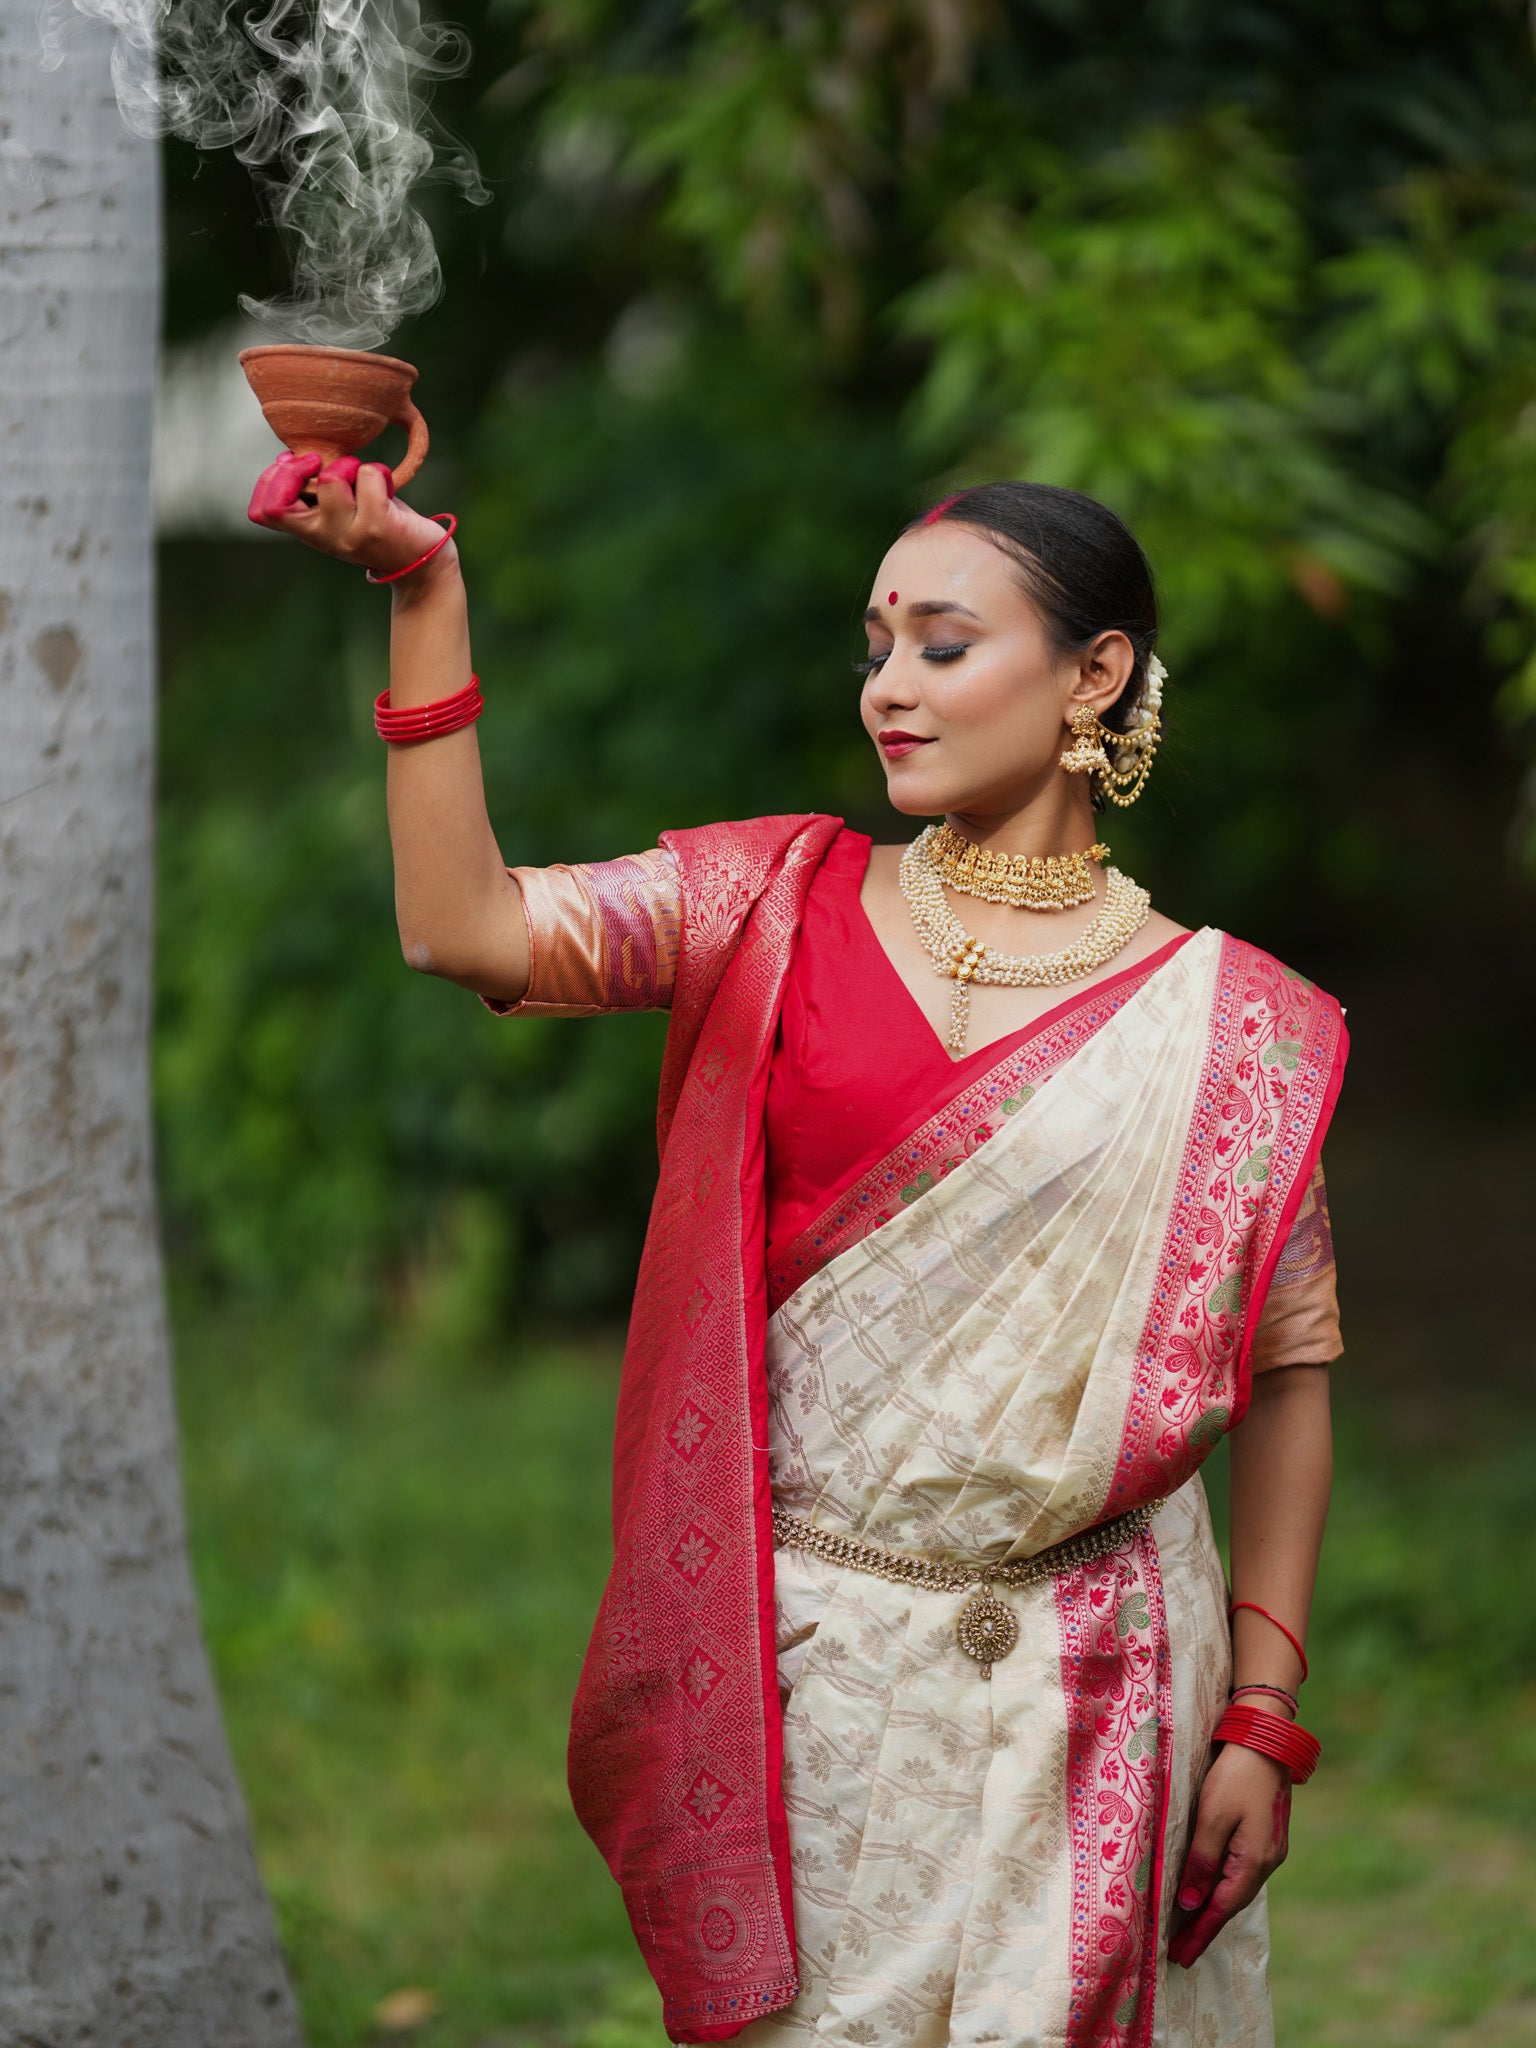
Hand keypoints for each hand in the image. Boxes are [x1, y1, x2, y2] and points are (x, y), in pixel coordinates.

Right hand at [246, 453, 454, 581]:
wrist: (422, 560)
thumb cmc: (377, 522)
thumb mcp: (338, 509)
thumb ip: (314, 490)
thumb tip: (287, 457)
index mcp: (310, 531)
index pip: (263, 512)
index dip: (270, 482)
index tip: (296, 467)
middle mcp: (326, 537)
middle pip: (283, 501)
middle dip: (296, 469)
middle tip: (320, 463)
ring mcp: (351, 534)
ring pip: (331, 479)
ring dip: (348, 464)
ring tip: (362, 478)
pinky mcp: (380, 525)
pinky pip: (368, 475)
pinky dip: (379, 471)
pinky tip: (387, 486)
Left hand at [1168, 1740, 1290, 1968]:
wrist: (1267, 1741)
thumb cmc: (1235, 1775)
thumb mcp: (1212, 1816)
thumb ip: (1202, 1861)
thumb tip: (1191, 1904)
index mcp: (1254, 1862)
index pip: (1221, 1910)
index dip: (1199, 1935)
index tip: (1180, 1958)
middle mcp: (1267, 1863)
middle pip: (1230, 1905)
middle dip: (1204, 1929)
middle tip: (1180, 1953)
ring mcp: (1270, 1851)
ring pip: (1236, 1890)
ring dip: (1213, 1910)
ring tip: (1189, 1929)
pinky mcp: (1266, 1838)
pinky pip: (1241, 1873)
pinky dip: (1223, 1889)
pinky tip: (1210, 1893)